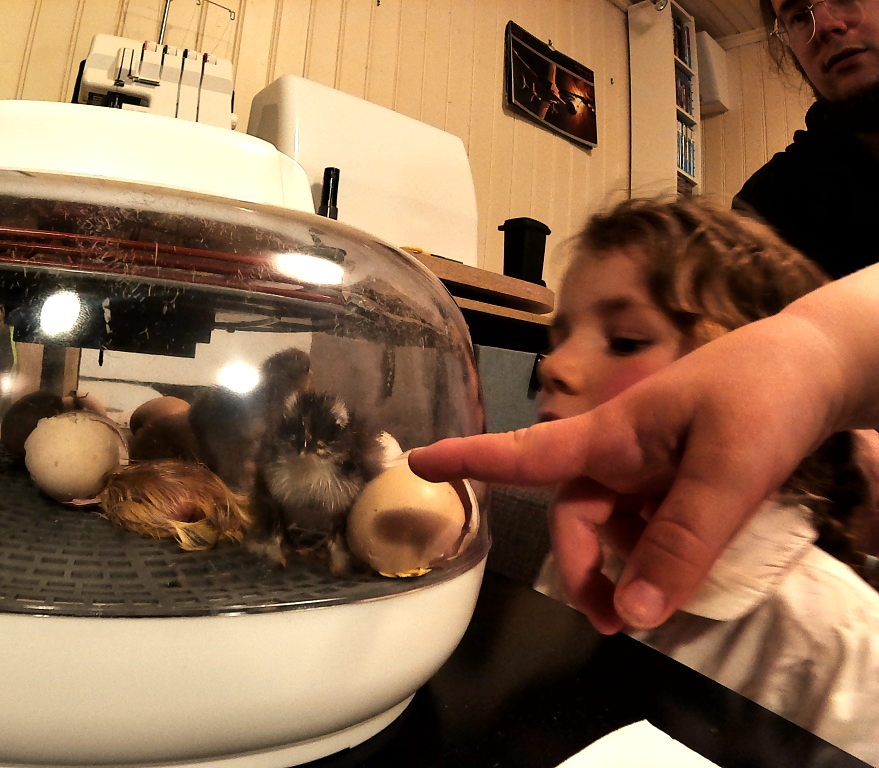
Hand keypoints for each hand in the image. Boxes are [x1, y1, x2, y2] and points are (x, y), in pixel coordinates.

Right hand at [411, 299, 870, 632]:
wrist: (823, 367)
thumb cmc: (764, 394)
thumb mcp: (728, 469)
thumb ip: (683, 541)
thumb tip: (635, 613)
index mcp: (611, 435)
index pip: (526, 452)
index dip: (470, 461)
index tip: (417, 463)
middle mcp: (620, 453)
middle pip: (578, 518)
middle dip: (588, 569)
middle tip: (619, 623)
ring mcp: (652, 466)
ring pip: (618, 528)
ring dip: (631, 567)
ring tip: (664, 602)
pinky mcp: (681, 478)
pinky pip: (654, 526)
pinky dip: (663, 554)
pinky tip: (688, 569)